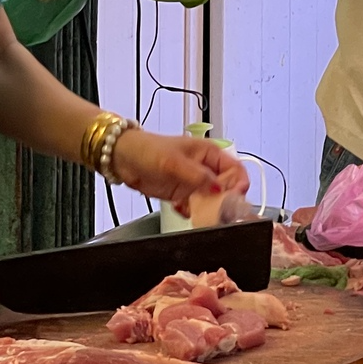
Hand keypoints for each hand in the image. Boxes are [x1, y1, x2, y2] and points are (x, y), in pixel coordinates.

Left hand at [114, 128, 250, 213]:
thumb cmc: (148, 150)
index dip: (239, 184)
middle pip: (227, 188)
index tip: (235, 198)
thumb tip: (220, 189)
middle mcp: (205, 169)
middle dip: (225, 201)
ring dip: (208, 210)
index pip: (235, 169)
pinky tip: (182, 209)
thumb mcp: (175, 162)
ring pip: (212, 201)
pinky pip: (195, 208)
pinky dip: (192, 212)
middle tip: (218, 212)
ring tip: (200, 213)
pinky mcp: (182, 195)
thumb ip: (198, 176)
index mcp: (209, 154)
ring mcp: (194, 183)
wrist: (123, 159)